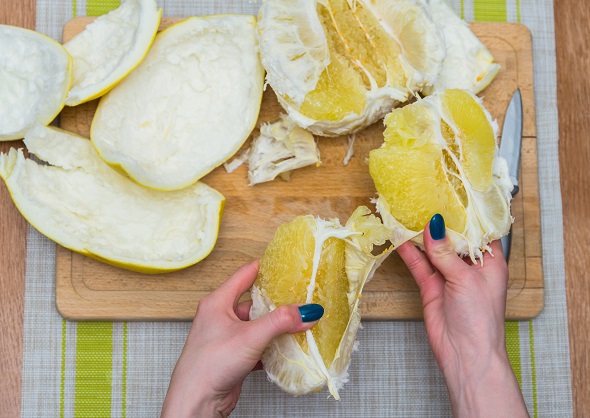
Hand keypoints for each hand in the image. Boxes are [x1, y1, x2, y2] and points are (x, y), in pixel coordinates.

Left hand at [161, 260, 322, 417]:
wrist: (196, 402)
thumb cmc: (209, 365)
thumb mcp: (250, 336)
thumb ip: (280, 321)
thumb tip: (306, 311)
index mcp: (217, 303)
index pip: (244, 275)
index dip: (265, 268)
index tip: (285, 265)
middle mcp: (220, 317)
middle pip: (254, 302)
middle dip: (276, 302)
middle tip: (299, 298)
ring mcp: (226, 337)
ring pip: (257, 325)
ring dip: (275, 327)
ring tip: (298, 323)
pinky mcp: (233, 356)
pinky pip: (257, 345)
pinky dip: (271, 346)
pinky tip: (286, 348)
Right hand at [397, 214, 527, 417]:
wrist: (466, 356)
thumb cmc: (480, 319)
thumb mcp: (465, 279)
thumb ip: (445, 252)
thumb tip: (434, 224)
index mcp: (490, 262)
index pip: (480, 232)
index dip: (468, 215)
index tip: (452, 195)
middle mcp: (470, 267)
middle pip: (453, 238)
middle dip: (440, 222)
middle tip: (424, 199)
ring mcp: (449, 276)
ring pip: (433, 250)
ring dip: (421, 236)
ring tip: (407, 214)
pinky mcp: (431, 287)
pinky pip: (419, 265)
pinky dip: (409, 253)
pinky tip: (398, 238)